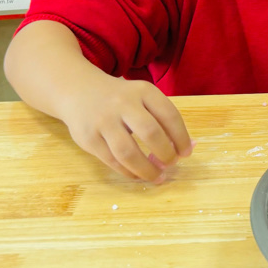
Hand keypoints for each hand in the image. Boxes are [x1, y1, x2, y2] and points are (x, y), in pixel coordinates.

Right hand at [63, 77, 192, 182]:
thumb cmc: (121, 99)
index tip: (186, 153)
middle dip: (165, 153)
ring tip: (158, 177)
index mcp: (144, 91)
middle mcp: (123, 104)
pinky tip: (138, 175)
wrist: (79, 90)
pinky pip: (112, 161)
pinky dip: (129, 172)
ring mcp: (103, 121)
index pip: (170, 116)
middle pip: (150, 133)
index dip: (181, 138)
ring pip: (128, 152)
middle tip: (172, 164)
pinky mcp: (88, 138)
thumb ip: (163, 119)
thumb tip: (188, 147)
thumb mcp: (142, 97)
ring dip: (147, 169)